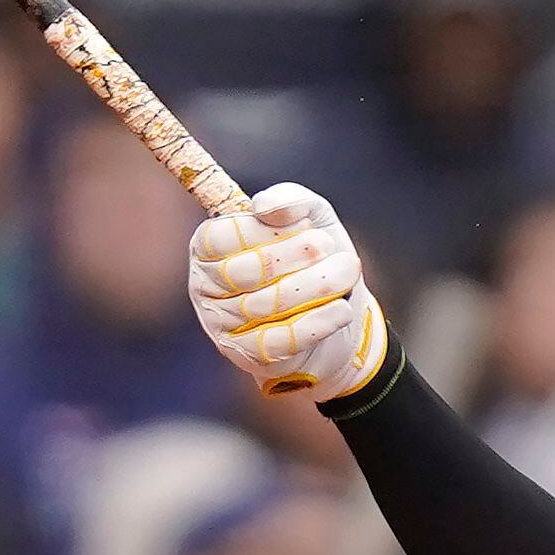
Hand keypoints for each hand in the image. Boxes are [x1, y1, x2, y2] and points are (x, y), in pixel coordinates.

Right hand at [188, 184, 393, 401]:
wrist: (338, 314)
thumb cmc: (314, 259)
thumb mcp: (311, 218)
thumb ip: (290, 199)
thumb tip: (262, 206)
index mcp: (209, 247)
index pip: (222, 237)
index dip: (265, 231)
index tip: (306, 226)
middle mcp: (206, 286)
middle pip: (244, 271)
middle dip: (294, 256)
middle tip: (327, 247)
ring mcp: (222, 325)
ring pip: (266, 304)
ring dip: (316, 285)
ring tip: (348, 270)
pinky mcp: (247, 355)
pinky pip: (279, 341)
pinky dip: (315, 323)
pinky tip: (342, 309)